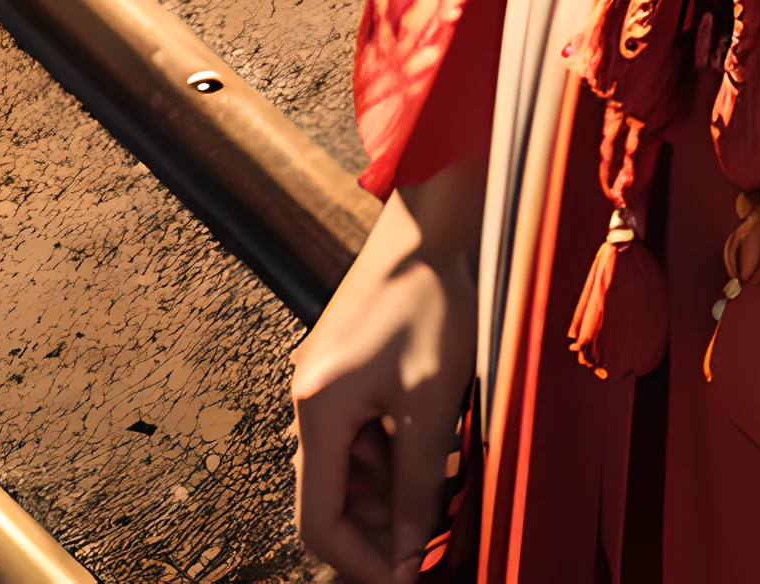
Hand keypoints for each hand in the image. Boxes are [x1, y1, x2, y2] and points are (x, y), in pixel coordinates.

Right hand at [294, 163, 480, 583]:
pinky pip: (367, 429)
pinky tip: (440, 452)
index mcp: (319, 410)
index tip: (407, 580)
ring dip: (394, 492)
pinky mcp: (352, 362)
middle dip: (381, 529)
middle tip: (434, 544)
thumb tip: (404, 556)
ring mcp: (329, 378)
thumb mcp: (432, 401)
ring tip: (448, 498)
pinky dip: (398, 451)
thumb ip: (416, 485)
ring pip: (355, 465)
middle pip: (334, 497)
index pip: (319, 522)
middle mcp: (311, 397)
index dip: (362, 562)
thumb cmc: (435, 292)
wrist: (438, 212)